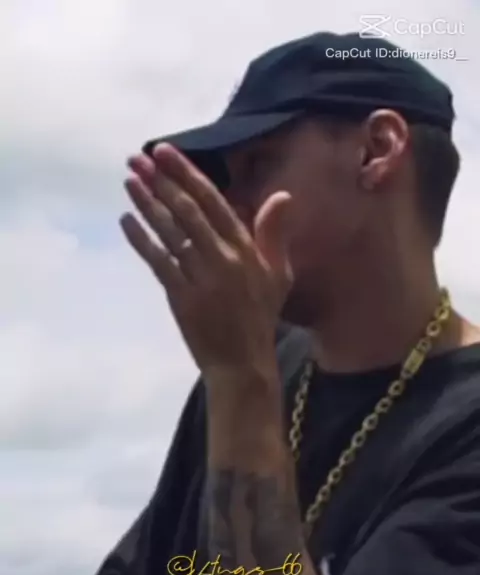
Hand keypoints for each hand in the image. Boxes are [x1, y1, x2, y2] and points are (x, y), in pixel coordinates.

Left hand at [120, 144, 292, 374]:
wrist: (242, 361)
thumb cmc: (259, 317)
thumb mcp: (279, 275)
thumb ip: (275, 234)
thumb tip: (282, 195)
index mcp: (246, 249)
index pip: (213, 202)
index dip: (187, 174)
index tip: (165, 152)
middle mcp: (223, 258)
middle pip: (187, 211)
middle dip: (161, 181)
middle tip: (138, 158)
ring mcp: (201, 277)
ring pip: (171, 233)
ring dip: (147, 204)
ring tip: (129, 181)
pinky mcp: (181, 296)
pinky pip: (159, 262)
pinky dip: (141, 240)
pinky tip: (127, 221)